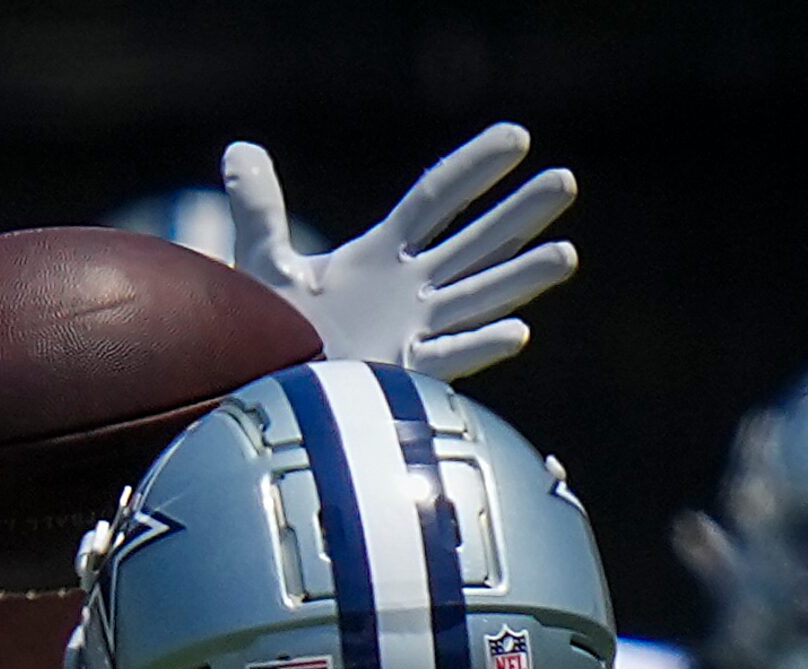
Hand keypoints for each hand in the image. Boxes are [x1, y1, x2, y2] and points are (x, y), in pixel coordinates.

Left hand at [224, 123, 576, 380]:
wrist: (259, 393)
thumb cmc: (266, 335)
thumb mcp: (264, 262)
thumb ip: (259, 208)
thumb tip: (240, 150)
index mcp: (381, 258)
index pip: (436, 200)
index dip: (474, 168)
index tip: (518, 137)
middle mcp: (409, 293)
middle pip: (475, 244)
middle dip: (519, 215)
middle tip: (566, 181)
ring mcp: (412, 334)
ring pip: (478, 299)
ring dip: (521, 278)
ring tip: (567, 254)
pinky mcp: (400, 377)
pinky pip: (447, 361)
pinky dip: (479, 347)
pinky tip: (518, 332)